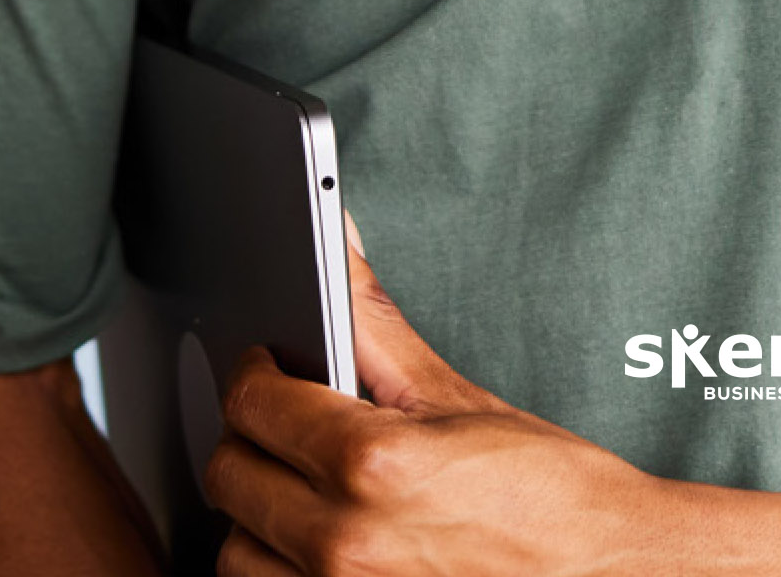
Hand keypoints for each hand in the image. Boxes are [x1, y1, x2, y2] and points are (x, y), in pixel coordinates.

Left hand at [204, 221, 656, 574]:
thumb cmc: (550, 499)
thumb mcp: (454, 399)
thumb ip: (371, 319)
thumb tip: (333, 236)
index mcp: (370, 465)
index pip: (250, 401)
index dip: (256, 374)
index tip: (270, 371)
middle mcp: (347, 547)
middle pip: (231, 478)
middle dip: (254, 443)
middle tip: (293, 433)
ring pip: (237, 556)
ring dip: (261, 525)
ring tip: (308, 502)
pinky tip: (324, 557)